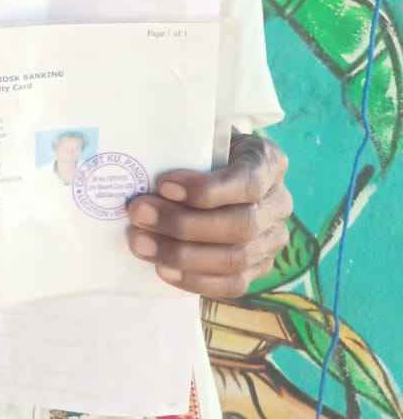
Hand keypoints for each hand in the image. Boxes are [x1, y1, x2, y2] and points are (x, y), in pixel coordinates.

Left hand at [126, 133, 291, 298]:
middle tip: (139, 213)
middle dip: (184, 224)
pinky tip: (163, 269)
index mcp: (269, 162)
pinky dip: (195, 280)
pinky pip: (233, 284)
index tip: (162, 185)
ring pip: (236, 259)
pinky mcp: (260, 266)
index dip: (206, 189)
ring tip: (141, 242)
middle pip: (241, 226)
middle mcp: (279, 203)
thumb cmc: (206, 148)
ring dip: (182, 255)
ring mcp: (273, 238)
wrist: (220, 168)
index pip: (247, 182)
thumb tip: (143, 169)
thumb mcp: (204, 134)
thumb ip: (186, 147)